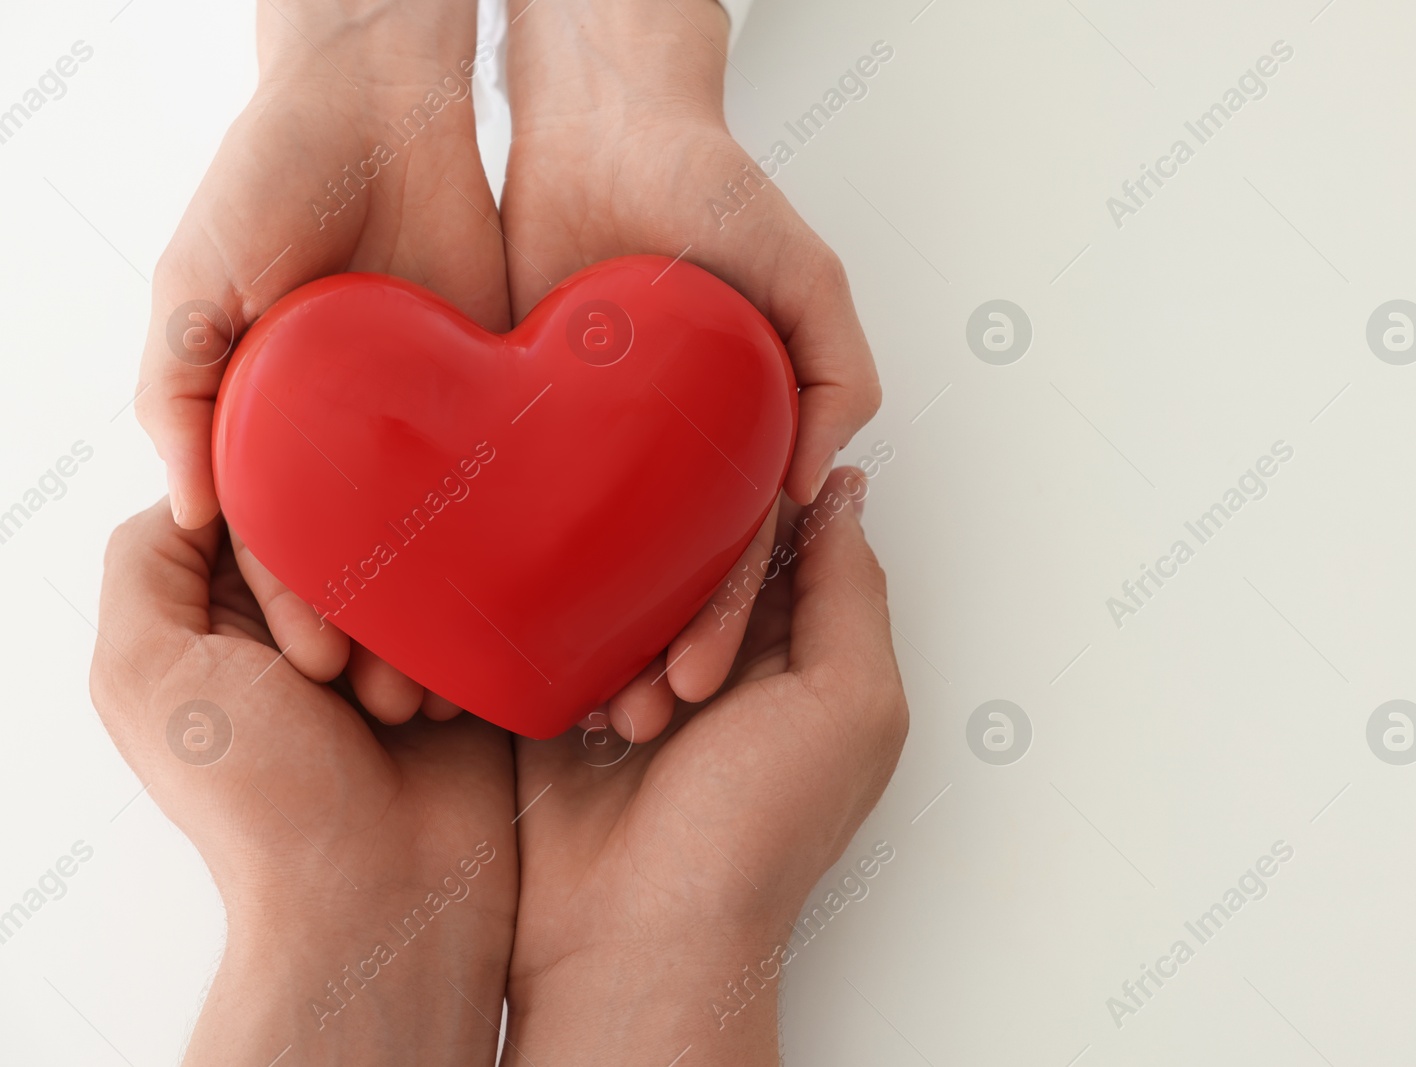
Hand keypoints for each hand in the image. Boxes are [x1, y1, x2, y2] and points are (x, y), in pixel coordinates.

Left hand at [89, 501, 518, 1065]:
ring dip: (405, 633)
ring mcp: (367, 645)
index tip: (302, 651)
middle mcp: (282, 625)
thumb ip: (143, 562)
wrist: (382, 894)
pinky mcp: (437, 667)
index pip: (246, 511)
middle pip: (330, 530)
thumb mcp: (148, 674)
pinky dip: (454, 649)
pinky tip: (440, 709)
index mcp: (203, 619)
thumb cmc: (263, 798)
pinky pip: (459, 604)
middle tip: (343, 685)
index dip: (279, 560)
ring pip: (402, 561)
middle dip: (348, 602)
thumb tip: (202, 487)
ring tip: (397, 710)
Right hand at [135, 0, 505, 719]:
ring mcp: (439, 423)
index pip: (289, 548)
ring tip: (500, 671)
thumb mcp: (197, 277)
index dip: (304, 610)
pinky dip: (540, 532)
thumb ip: (178, 384)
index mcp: (279, 433)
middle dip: (398, 634)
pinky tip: (562, 589)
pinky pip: (530, 476)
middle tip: (425, 703)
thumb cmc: (269, 177)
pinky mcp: (512, 391)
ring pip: (461, 540)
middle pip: (382, 564)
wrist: (383, 99)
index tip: (330, 672)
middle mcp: (361, 443)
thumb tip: (182, 504)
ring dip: (474, 608)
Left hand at [501, 0, 882, 736]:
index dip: (719, 626)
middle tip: (615, 722)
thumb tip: (820, 482)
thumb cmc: (712, 185)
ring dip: (568, 636)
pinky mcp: (513, 421)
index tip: (689, 684)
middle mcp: (662, 459)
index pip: (731, 559)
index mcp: (734, 445)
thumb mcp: (809, 278)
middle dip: (641, 657)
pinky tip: (474, 625)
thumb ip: (840, 376)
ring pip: (576, 562)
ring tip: (541, 703)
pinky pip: (502, 504)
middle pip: (652, 581)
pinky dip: (494, 566)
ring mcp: (587, 445)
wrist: (599, 117)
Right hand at [502, 470, 908, 1065]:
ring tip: (640, 722)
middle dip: (696, 605)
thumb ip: (852, 588)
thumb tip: (847, 487)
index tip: (732, 552)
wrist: (637, 936)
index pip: (789, 532)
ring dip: (634, 638)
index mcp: (810, 647)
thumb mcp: (850, 702)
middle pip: (706, 548)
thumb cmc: (756, 834)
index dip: (763, 533)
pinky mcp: (580, 687)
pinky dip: (580, 656)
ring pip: (634, 578)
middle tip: (690, 685)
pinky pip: (571, 619)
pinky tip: (592, 714)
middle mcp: (735, 648)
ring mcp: (651, 665)